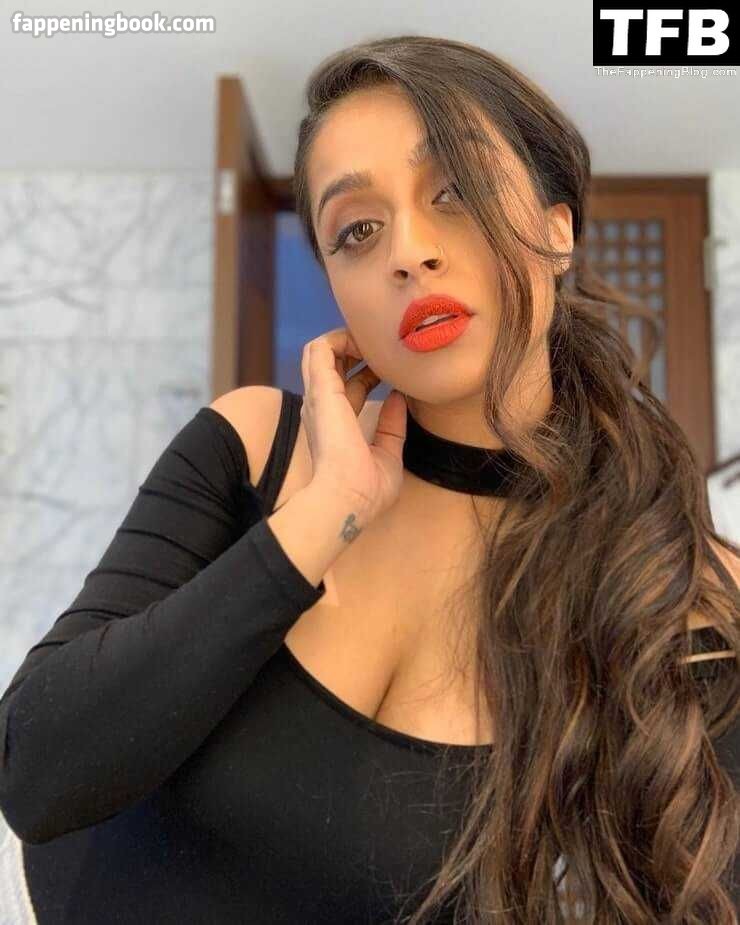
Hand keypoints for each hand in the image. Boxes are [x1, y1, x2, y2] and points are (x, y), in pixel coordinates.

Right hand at [300, 326, 406, 523]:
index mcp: (335, 424)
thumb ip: (391, 426)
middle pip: (329, 364)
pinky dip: (339, 337)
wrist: (348, 497)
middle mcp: (322, 408)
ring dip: (344, 339)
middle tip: (382, 348)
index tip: (392, 370)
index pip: (346, 387)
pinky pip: (319, 348)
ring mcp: (318, 397)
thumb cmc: (367, 489)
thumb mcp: (388, 454)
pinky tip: (365, 342)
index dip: (368, 372)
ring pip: (318, 351)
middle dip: (353, 349)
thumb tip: (400, 398)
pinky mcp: (321, 389)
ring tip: (372, 340)